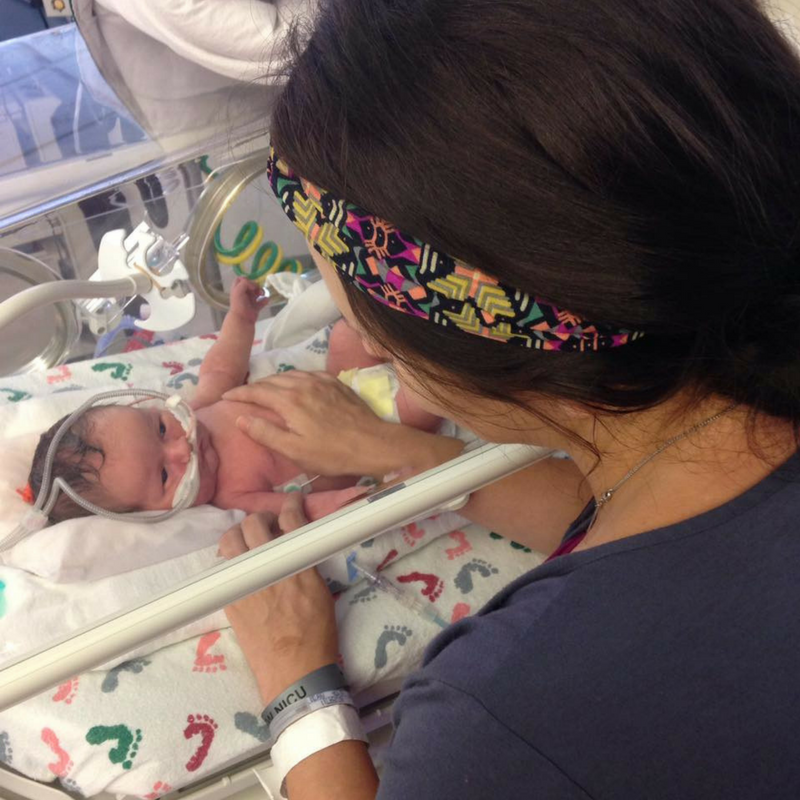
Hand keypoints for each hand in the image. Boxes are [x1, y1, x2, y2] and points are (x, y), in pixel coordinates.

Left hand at [219, 494, 338, 701]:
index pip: (290, 519)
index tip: (292, 502)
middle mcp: (269, 567)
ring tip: (250, 542)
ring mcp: (245, 581)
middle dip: (263, 518)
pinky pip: (224, 565)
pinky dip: (231, 557)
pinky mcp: (231, 598)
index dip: (291, 504)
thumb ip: (307, 562)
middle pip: (255, 523)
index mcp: (297, 564)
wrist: (294, 671)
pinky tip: (240, 564)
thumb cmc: (317, 634)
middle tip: (270, 525)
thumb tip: (296, 544)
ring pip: (231, 540)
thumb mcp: (322, 591)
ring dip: (240, 534)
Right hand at [223, 371, 401, 476]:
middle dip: (254, 386)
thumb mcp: (294, 450)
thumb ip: (266, 432)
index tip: (225, 396)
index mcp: (290, 400)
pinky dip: (294, 378)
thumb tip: (242, 417)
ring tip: (265, 390)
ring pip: (290, 374)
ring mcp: (322, 380)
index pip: (256, 391)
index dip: (238, 393)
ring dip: (273, 381)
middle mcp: (304, 383)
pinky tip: (295, 386)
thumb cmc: (332, 453)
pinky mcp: (335, 382)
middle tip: (243, 395)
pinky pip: (307, 374)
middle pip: (271, 379)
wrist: (373, 443)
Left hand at [229, 276, 268, 323]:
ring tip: (262, 294)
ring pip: (257, 293)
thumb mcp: (238, 290)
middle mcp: (243, 293)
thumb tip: (255, 285)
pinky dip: (265, 300)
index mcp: (237, 289)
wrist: (242, 318)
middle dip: (256, 286)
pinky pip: (262, 301)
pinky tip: (266, 299)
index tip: (251, 283)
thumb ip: (245, 283)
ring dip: (261, 292)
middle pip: (251, 285)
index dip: (247, 279)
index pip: (241, 279)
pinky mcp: (255, 307)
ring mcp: (250, 300)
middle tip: (257, 289)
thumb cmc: (238, 304)